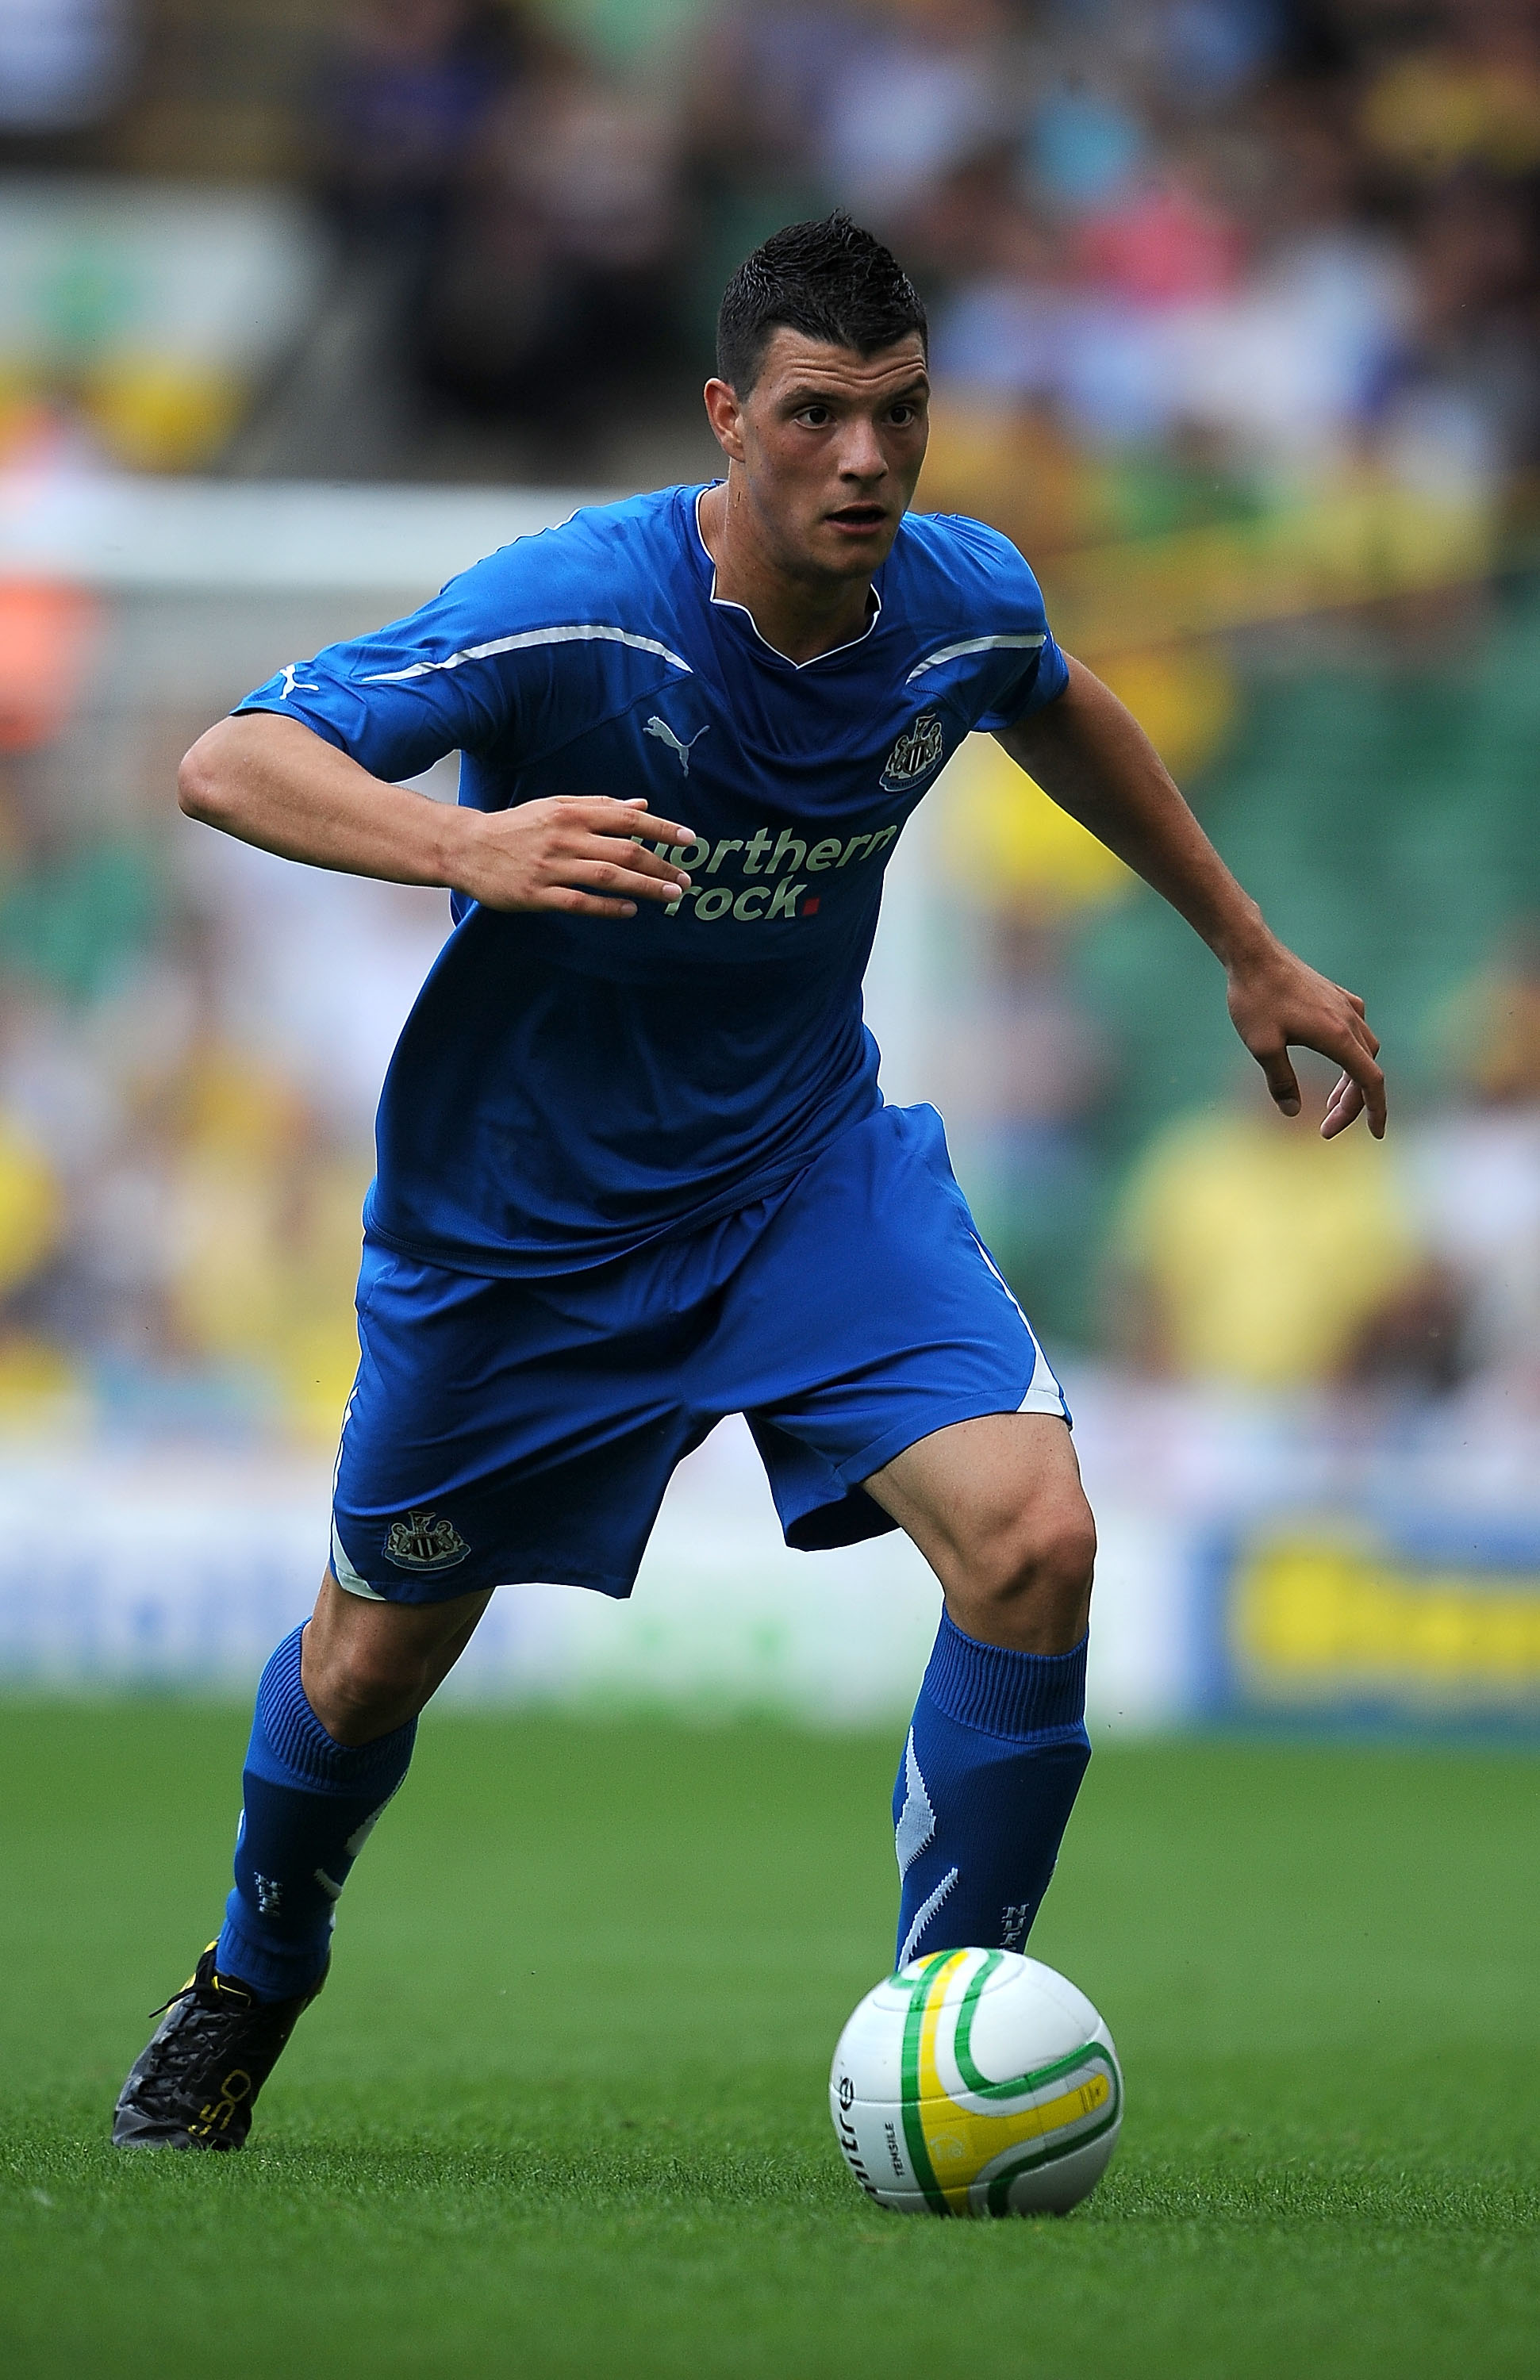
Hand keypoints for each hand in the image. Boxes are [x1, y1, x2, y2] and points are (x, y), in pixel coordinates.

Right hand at [457, 796, 694, 918]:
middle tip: (685, 879)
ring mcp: (551, 867)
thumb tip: (641, 806)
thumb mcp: (556, 807)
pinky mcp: (536, 894)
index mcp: (571, 813)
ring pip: (608, 876)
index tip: (689, 841)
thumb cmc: (516, 827)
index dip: (662, 830)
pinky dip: (609, 907)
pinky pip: (580, 902)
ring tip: (670, 895)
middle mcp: (565, 837)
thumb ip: (599, 806)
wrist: (466, 846)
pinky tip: (630, 911)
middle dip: (661, 865)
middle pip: (624, 850)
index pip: (627, 819)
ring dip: (644, 887)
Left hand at [1225, 937, 1385, 1138]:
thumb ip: (1280, 1082)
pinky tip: (1333, 1059)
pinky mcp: (1336, 997)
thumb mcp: (1262, 1047)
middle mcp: (1350, 1020)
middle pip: (1367, 1071)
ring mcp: (1346, 1006)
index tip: (1376, 1135)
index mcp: (1338, 1036)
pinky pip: (1356, 1031)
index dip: (1377, 1111)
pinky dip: (1350, 1055)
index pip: (1371, 1082)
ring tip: (1328, 1105)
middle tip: (1325, 1128)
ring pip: (1364, 1051)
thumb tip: (1292, 1111)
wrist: (1253, 954)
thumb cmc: (1255, 999)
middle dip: (1352, 1105)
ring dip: (1351, 1081)